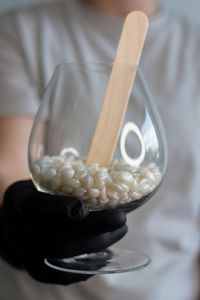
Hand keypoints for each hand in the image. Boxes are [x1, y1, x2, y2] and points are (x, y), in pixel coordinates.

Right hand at [0, 180, 126, 284]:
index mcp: (21, 201)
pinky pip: (59, 275)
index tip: (84, 208)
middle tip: (120, 218)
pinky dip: (84, 268)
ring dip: (96, 244)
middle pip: (57, 233)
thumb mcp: (40, 181)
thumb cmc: (35, 196)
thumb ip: (63, 180)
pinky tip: (104, 256)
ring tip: (119, 232)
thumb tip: (105, 170)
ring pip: (62, 253)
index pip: (36, 205)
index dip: (59, 208)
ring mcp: (26, 251)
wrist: (14, 220)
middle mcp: (21, 228)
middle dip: (94, 227)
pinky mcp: (35, 268)